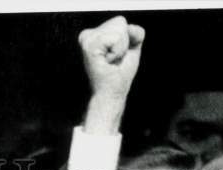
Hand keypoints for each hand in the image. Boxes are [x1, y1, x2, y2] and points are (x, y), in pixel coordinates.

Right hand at [79, 16, 144, 133]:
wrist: (112, 94)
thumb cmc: (120, 75)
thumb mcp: (132, 50)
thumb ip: (135, 34)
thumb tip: (130, 27)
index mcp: (94, 34)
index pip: (120, 22)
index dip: (126, 41)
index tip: (116, 57)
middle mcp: (87, 34)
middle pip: (120, 22)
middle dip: (124, 44)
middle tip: (113, 61)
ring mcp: (86, 39)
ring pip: (119, 30)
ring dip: (120, 50)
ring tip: (110, 62)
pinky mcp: (89, 46)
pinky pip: (116, 38)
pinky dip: (118, 52)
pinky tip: (107, 62)